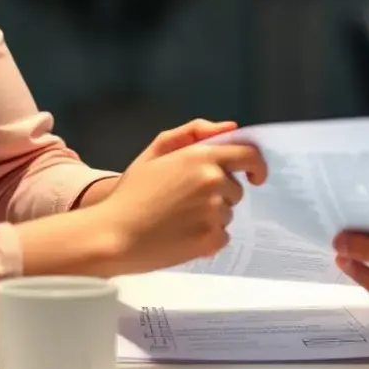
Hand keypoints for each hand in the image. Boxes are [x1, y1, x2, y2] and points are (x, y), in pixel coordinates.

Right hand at [95, 123, 266, 273]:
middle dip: (219, 193)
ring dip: (211, 216)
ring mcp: (214, 212)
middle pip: (235, 189)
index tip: (254, 176)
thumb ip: (193, 132)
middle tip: (185, 201)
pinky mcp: (211, 240)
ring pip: (227, 214)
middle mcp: (214, 182)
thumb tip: (230, 127)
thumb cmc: (131, 193)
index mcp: (202, 157)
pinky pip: (222, 237)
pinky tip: (181, 236)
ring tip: (177, 219)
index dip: (256, 166)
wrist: (112, 236)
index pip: (249, 155)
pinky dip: (207, 238)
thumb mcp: (156, 152)